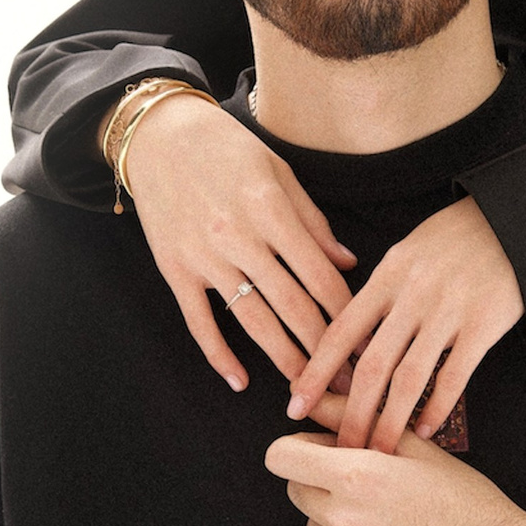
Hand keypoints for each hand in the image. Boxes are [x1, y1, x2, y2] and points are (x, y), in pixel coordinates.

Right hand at [116, 93, 356, 392]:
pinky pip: (200, 321)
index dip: (346, 313)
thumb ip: (312, 222)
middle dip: (324, 348)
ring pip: (252, 320)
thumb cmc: (226, 149)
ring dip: (283, 359)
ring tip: (307, 389)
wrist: (158, 136)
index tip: (366, 341)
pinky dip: (219, 354)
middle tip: (347, 381)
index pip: (319, 275)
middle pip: (291, 305)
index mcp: (270, 210)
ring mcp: (204, 256)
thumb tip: (348, 264)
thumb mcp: (278, 172)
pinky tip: (240, 381)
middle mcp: (238, 236)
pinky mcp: (175, 269)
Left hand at [264, 423, 525, 525]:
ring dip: (338, 523)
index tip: (317, 453)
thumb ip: (352, 417)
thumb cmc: (464, 502)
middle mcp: (344, 520)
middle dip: (321, 485)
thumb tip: (309, 396)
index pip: (280, 457)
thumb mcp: (416, 448)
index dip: (297, 450)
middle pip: (295, 492)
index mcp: (357, 477)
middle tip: (369, 490)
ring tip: (389, 524)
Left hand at [286, 197, 523, 452]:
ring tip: (380, 451)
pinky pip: (455, 376)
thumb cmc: (457, 238)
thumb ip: (380, 291)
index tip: (296, 405)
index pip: (340, 332)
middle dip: (353, 413)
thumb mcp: (408, 251)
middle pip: (372, 365)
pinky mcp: (484, 325)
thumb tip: (351, 339)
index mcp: (388, 276)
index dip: (316, 373)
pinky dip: (437, 407)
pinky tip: (425, 429)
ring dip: (391, 421)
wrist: (514, 221)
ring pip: (410, 378)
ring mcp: (449, 311)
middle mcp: (413, 295)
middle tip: (340, 448)